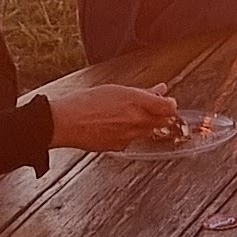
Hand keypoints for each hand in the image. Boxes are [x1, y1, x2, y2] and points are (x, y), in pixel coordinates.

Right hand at [49, 80, 184, 151]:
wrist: (66, 123)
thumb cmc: (84, 103)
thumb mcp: (116, 89)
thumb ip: (142, 92)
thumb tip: (159, 90)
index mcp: (135, 102)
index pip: (169, 107)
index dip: (170, 105)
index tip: (168, 102)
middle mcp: (136, 121)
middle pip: (163, 122)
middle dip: (161, 116)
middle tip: (153, 109)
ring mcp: (129, 136)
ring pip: (149, 132)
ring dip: (147, 125)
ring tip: (129, 116)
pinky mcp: (121, 147)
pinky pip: (133, 140)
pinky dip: (131, 134)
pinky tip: (118, 126)